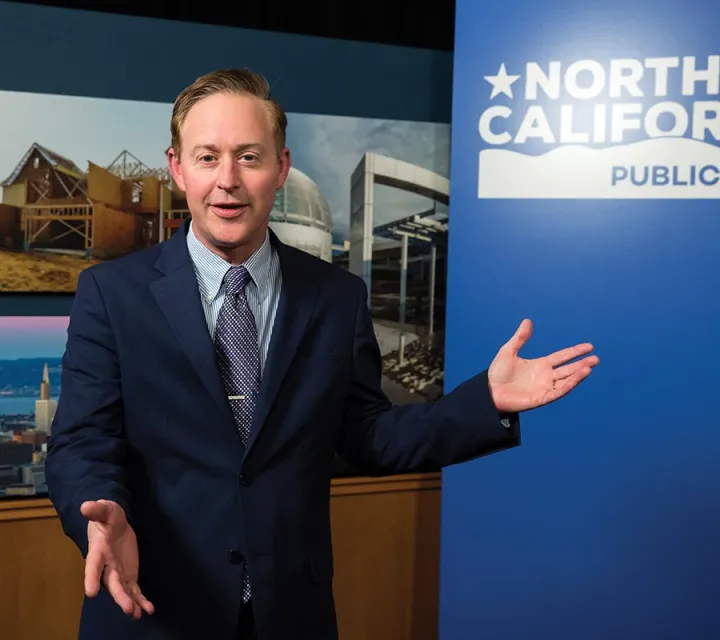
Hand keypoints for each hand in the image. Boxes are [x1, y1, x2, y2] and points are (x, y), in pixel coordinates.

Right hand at [82, 499, 153, 619]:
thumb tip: (85, 506)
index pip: (92, 566)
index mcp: (98, 551)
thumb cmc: (107, 516)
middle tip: (127, 608)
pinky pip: (134, 590)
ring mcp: (118, 573)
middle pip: (112, 583)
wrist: (114, 524)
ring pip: (123, 590)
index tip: (90, 593)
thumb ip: (97, 509)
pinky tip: (148, 610)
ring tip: (137, 614)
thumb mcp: (105, 509)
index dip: (90, 578)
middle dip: (119, 596)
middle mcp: (106, 566)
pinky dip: (140, 600)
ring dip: (130, 602)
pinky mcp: (128, 575)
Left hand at [488, 319, 598, 412]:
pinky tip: (576, 378)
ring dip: (578, 374)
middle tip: (596, 358)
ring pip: (566, 380)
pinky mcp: (541, 398)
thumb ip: (520, 338)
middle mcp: (545, 376)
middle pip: (568, 369)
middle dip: (582, 364)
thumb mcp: (508, 351)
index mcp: (540, 365)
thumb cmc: (497, 373)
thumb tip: (528, 321)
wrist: (489, 391)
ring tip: (590, 367)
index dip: (574, 352)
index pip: (562, 357)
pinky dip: (568, 385)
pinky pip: (557, 392)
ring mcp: (544, 387)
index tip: (589, 347)